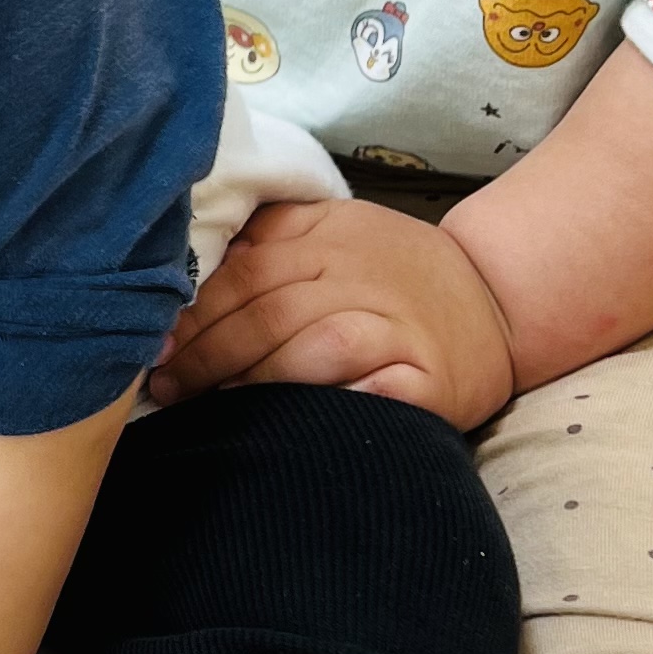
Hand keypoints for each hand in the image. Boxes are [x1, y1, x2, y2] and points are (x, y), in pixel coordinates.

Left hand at [148, 196, 518, 427]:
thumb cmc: (395, 274)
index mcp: (326, 234)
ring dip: (249, 380)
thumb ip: (269, 237)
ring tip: (209, 405)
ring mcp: (393, 323)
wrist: (497, 301)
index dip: (193, 308)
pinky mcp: (425, 375)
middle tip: (166, 386)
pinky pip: (363, 387)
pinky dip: (318, 402)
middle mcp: (358, 272)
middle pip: (264, 309)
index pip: (243, 268)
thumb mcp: (334, 232)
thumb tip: (184, 266)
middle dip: (205, 352)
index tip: (155, 341)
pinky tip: (282, 421)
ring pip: (307, 346)